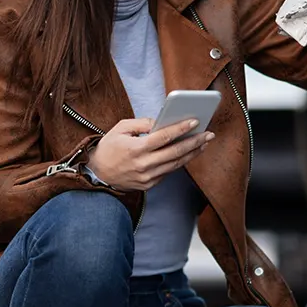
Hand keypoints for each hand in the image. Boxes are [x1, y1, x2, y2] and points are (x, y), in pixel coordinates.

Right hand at [85, 118, 214, 191]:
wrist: (98, 174)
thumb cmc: (109, 148)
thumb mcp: (120, 129)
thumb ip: (142, 124)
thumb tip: (162, 122)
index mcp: (135, 149)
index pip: (163, 137)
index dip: (180, 129)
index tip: (195, 122)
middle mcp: (143, 165)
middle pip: (175, 152)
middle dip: (195, 142)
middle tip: (209, 134)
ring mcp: (147, 177)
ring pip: (176, 164)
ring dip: (192, 153)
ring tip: (204, 142)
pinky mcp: (149, 184)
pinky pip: (169, 171)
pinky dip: (180, 161)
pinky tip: (190, 152)